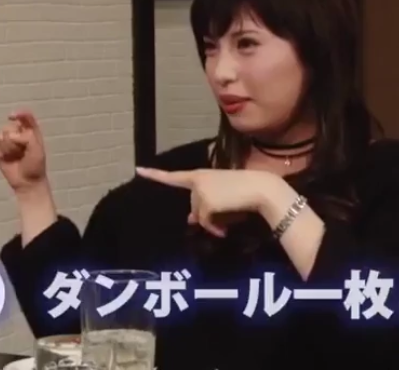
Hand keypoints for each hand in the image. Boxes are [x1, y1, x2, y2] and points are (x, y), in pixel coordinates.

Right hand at [0, 110, 47, 192]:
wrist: (27, 182)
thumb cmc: (35, 165)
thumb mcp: (38, 149)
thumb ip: (27, 137)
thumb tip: (11, 136)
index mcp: (30, 131)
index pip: (25, 117)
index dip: (19, 114)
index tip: (12, 117)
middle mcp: (17, 134)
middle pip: (8, 128)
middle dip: (13, 141)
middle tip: (21, 152)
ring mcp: (6, 142)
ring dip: (6, 148)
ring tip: (14, 156)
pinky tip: (4, 159)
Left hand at [135, 167, 294, 237]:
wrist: (262, 188)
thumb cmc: (245, 192)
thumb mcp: (221, 198)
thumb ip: (204, 206)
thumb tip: (190, 220)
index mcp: (201, 175)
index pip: (173, 176)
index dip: (154, 174)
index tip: (137, 170)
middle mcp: (197, 181)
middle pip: (194, 207)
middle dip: (206, 214)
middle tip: (226, 210)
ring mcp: (200, 192)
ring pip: (200, 216)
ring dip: (213, 222)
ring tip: (231, 214)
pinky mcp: (206, 203)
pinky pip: (207, 223)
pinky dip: (215, 228)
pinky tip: (226, 225)